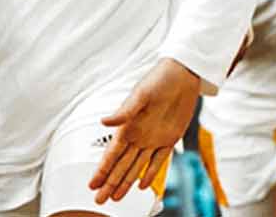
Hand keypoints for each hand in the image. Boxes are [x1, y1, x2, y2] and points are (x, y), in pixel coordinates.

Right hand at [91, 59, 201, 202]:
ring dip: (126, 182)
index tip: (92, 185)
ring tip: (116, 198)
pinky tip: (141, 186)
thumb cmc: (159, 80)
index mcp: (128, 127)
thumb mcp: (140, 95)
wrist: (183, 76)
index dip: (102, 170)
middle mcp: (138, 136)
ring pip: (136, 167)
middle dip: (110, 183)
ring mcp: (154, 139)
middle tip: (99, 200)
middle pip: (121, 165)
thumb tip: (104, 121)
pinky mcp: (170, 138)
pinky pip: (159, 160)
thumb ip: (124, 112)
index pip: (111, 154)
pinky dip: (150, 173)